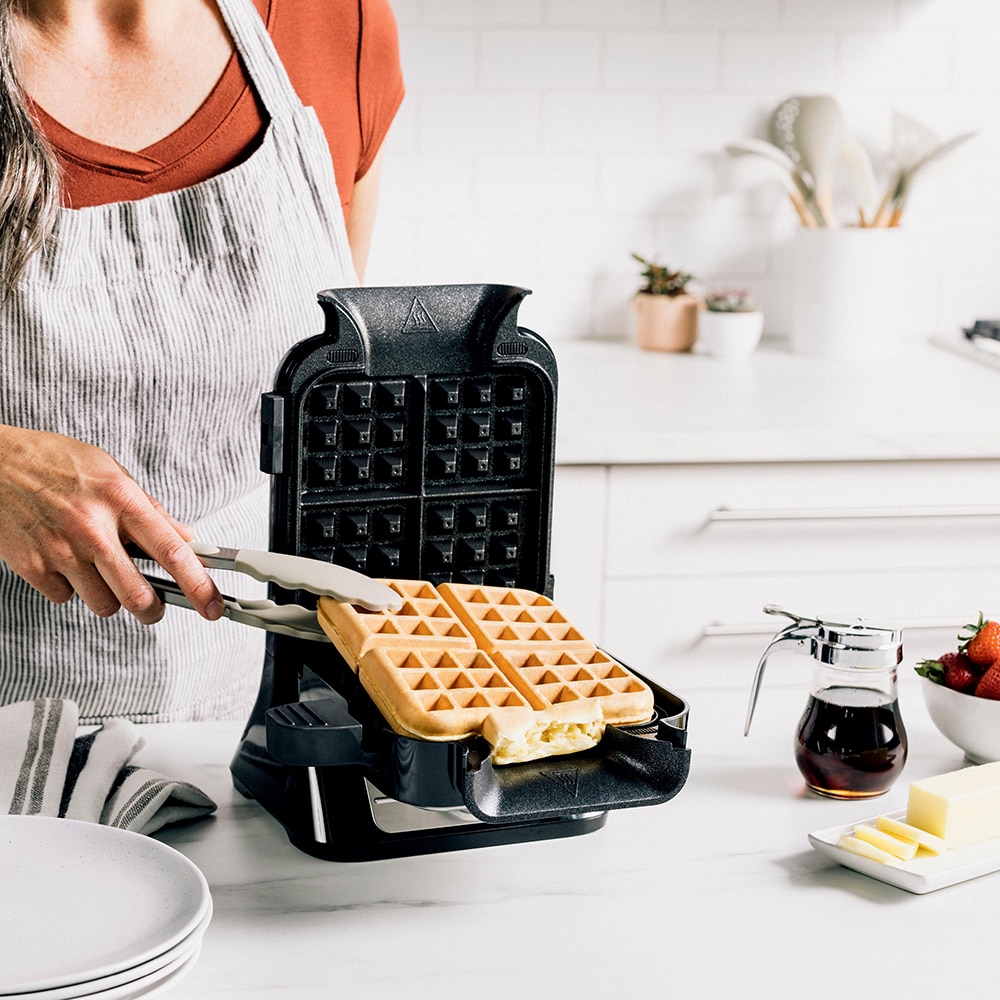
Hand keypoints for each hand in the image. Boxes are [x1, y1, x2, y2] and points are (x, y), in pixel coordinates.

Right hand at [0, 425, 223, 624]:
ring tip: (102, 572)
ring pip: (104, 605)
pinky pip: (65, 599)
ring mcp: (60, 550)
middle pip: (138, 595)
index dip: (198, 584)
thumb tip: (184, 536)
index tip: (211, 604)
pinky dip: (72, 589)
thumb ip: (151, 509)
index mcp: (121, 501)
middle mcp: (92, 528)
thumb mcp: (113, 473)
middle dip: (153, 609)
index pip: (173, 552)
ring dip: (110, 598)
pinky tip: (68, 564)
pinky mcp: (31, 566)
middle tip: (155, 605)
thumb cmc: (53, 462)